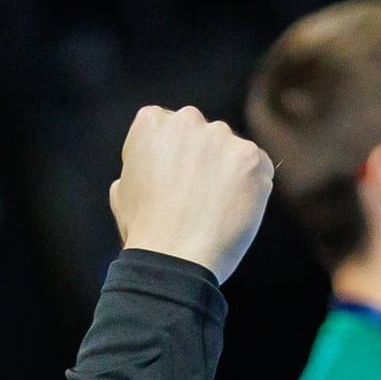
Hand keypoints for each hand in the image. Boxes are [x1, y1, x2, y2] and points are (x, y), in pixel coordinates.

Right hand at [108, 106, 272, 283]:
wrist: (174, 259)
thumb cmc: (145, 231)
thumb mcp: (122, 189)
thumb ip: (142, 163)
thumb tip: (155, 162)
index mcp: (151, 122)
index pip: (169, 126)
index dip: (171, 157)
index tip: (171, 182)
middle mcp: (187, 119)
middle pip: (203, 134)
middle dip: (202, 159)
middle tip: (195, 197)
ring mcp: (222, 137)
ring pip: (232, 151)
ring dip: (228, 172)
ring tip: (214, 210)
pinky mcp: (252, 158)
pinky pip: (258, 167)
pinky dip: (251, 187)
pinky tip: (232, 212)